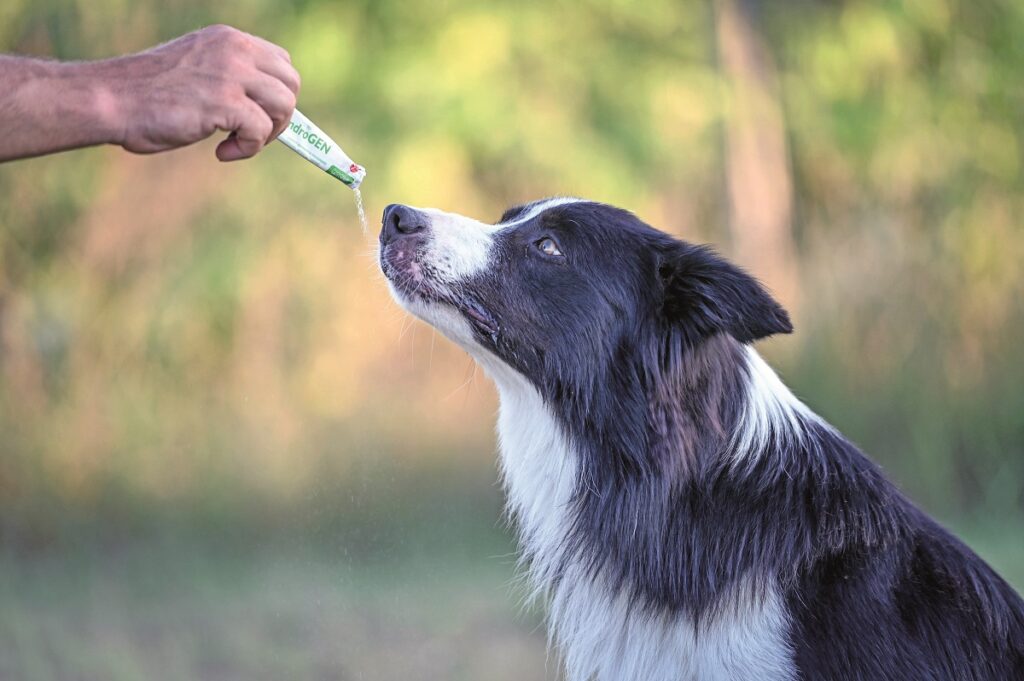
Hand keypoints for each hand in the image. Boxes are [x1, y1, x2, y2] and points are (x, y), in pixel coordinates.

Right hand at [105, 25, 300, 160]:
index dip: (277, 95)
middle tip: (250, 135)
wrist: (110, 100)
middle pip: (291, 84)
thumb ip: (230, 80)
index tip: (260, 117)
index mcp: (228, 40)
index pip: (281, 63)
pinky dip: (248, 149)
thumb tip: (267, 111)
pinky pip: (261, 130)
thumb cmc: (147, 95)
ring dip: (267, 134)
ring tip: (235, 143)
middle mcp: (234, 50)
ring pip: (285, 106)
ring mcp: (231, 73)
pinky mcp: (225, 101)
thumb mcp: (198, 73)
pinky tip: (221, 153)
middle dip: (280, 117)